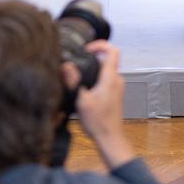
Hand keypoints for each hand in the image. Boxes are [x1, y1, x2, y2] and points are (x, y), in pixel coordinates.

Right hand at [75, 40, 135, 168]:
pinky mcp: (114, 94)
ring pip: (105, 70)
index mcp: (110, 78)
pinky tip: (84, 89)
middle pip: (106, 60)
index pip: (112, 50)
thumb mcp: (81, 101)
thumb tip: (66, 65)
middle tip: (77, 64)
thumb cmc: (98, 122)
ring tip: (78, 77)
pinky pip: (105, 79)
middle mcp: (116, 80)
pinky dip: (95, 79)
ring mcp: (117, 87)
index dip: (100, 45)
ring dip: (92, 70)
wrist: (110, 138)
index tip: (86, 49)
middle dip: (91, 59)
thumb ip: (74, 82)